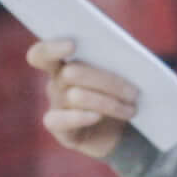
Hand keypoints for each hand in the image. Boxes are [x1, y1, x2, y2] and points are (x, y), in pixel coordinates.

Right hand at [30, 37, 138, 160]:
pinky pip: (60, 121)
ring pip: (77, 96)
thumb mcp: (121, 76)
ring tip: (131, 110)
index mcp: (65, 63)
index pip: (43, 53)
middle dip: (107, 81)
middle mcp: (56, 83)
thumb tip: (126, 56)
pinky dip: (79, 117)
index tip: (72, 45)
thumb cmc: (120, 95)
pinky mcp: (60, 130)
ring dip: (109, 103)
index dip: (51, 48)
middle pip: (71, 73)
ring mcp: (56, 106)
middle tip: (134, 91)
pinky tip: (97, 116)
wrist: (121, 132)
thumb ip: (117, 61)